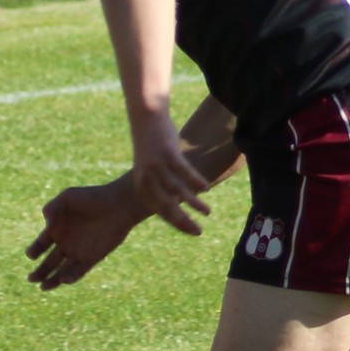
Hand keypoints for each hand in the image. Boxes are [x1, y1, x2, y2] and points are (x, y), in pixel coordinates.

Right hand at [25, 180, 145, 289]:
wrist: (119, 205)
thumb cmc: (92, 197)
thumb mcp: (68, 197)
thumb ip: (52, 208)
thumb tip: (47, 225)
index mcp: (57, 228)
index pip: (41, 244)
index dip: (34, 251)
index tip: (31, 255)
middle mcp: (66, 242)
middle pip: (49, 262)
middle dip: (40, 272)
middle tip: (31, 279)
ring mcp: (79, 252)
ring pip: (62, 271)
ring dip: (53, 280)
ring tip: (43, 287)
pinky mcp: (92, 258)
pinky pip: (79, 271)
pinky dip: (71, 277)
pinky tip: (64, 279)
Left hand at [128, 116, 211, 235]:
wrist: (146, 118)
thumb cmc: (152, 145)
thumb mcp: (151, 169)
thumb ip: (160, 185)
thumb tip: (177, 201)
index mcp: (142, 186)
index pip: (160, 211)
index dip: (176, 223)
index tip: (190, 231)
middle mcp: (147, 178)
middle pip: (167, 206)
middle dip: (184, 221)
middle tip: (198, 232)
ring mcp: (156, 166)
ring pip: (177, 190)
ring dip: (194, 203)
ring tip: (207, 212)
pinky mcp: (167, 153)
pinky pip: (184, 171)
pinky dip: (195, 181)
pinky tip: (206, 188)